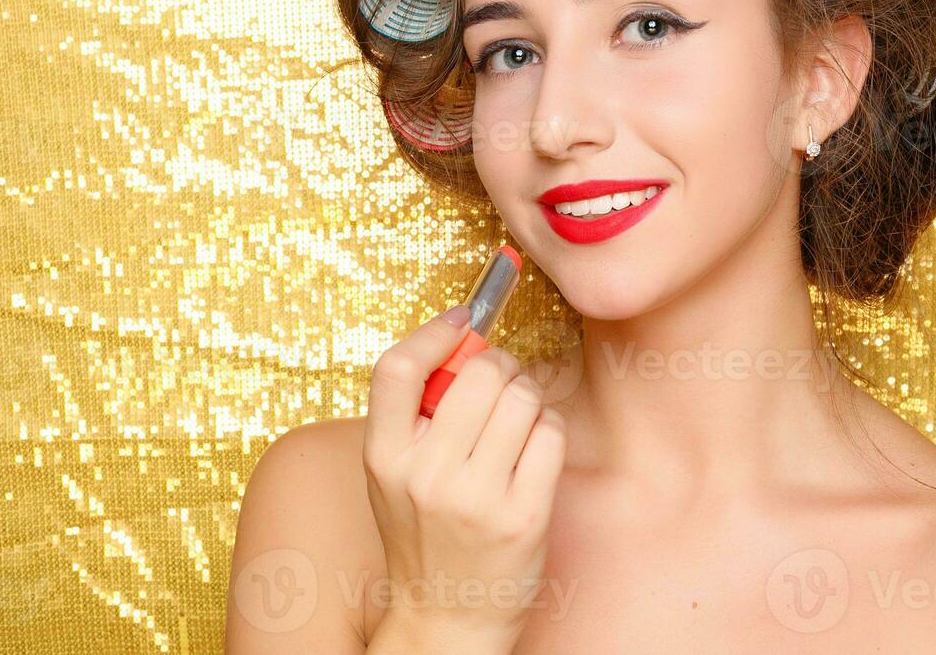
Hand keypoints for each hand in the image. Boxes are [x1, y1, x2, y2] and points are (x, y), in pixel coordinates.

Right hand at [361, 308, 566, 647]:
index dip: (434, 331)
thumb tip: (462, 336)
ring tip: (517, 422)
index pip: (396, 368)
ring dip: (528, 397)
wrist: (446, 616)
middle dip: (500, 366)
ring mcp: (476, 498)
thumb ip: (413, 414)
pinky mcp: (523, 517)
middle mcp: (426, 476)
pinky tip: (534, 449)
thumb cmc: (424, 533)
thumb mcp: (393, 475)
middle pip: (479, 372)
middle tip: (501, 382)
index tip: (462, 319)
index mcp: (383, 457)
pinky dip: (549, 430)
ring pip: (523, 397)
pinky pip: (551, 433)